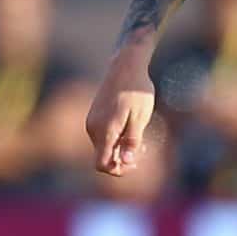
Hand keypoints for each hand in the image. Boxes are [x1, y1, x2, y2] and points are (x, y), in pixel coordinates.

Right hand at [86, 55, 155, 176]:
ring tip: (140, 139)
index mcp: (105, 130)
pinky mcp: (94, 115)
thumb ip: (132, 141)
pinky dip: (114, 138)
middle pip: (102, 157)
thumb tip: (126, 162)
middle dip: (121, 159)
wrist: (125, 65)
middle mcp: (93, 128)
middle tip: (144, 150)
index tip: (134, 163)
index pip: (101, 165)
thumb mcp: (140, 118)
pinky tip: (130, 129)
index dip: (117, 171)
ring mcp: (92, 121)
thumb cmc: (136, 91)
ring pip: (102, 147)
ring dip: (119, 149)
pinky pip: (102, 135)